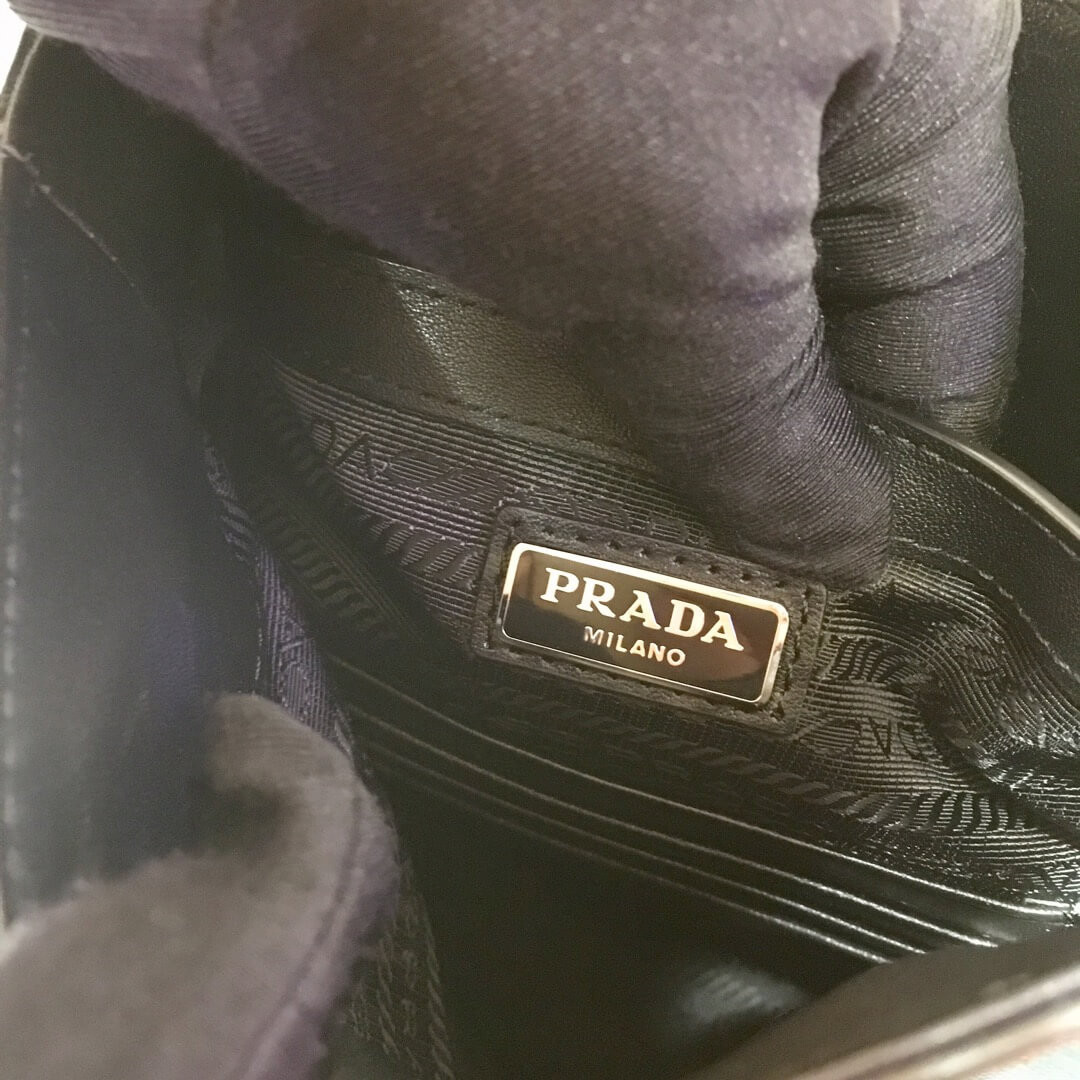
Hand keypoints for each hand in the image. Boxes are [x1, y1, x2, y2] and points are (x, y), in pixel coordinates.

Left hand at [14, 0, 1023, 584]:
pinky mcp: (569, 129)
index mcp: (905, 57)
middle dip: (782, 434)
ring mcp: (683, 94)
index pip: (948, 298)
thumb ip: (767, 413)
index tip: (844, 566)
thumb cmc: (495, 51)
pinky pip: (625, 268)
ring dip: (684, 409)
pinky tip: (588, 451)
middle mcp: (807, 67)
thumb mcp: (670, 252)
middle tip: (742, 569)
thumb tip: (845, 548)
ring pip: (723, 292)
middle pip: (835, 297)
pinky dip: (608, 360)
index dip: (902, 449)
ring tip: (664, 537)